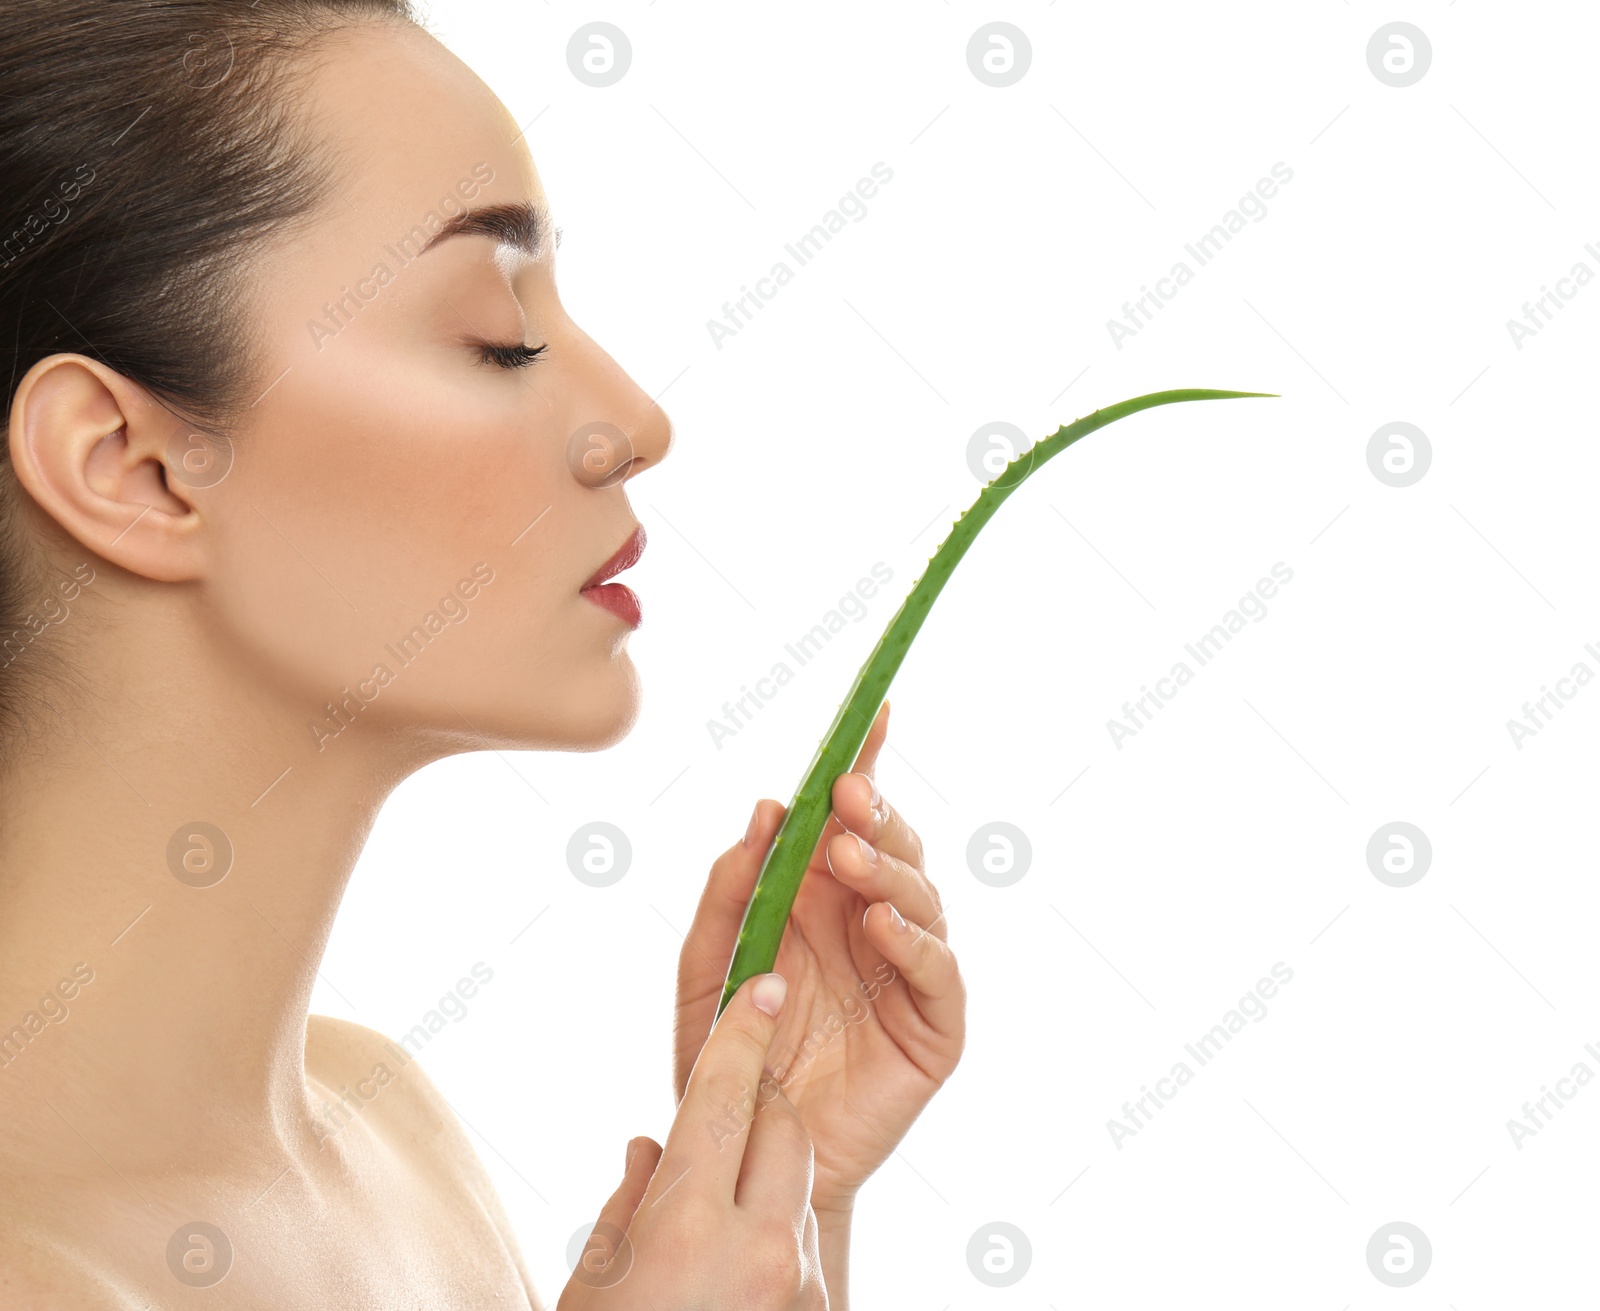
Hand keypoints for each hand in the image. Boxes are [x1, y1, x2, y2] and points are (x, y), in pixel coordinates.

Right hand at [560, 974, 826, 1308]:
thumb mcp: (596, 1277)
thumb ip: (632, 1197)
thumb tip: (653, 1148)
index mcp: (686, 1227)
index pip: (724, 1097)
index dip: (743, 1034)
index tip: (763, 988)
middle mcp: (757, 1252)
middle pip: (781, 1130)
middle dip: (755, 1108)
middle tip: (720, 1117)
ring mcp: (800, 1288)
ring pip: (797, 1187)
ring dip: (763, 1180)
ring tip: (714, 1216)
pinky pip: (805, 1245)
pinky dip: (774, 1236)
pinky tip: (734, 1267)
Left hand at [673, 701, 965, 1213]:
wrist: (743, 1151)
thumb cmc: (725, 1054)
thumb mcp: (704, 965)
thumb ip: (729, 891)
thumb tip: (765, 810)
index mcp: (820, 898)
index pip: (849, 820)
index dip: (864, 764)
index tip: (872, 710)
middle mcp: (870, 922)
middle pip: (891, 847)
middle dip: (875, 812)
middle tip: (845, 795)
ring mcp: (906, 971)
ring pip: (921, 896)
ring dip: (887, 866)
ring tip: (847, 855)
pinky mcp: (933, 1026)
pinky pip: (937, 970)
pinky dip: (912, 939)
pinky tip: (878, 922)